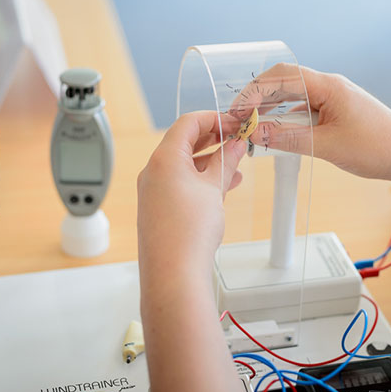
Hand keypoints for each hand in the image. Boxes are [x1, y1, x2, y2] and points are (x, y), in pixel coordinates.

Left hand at [137, 111, 245, 278]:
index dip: (215, 118)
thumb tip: (236, 144)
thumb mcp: (214, 188)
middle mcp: (153, 170)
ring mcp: (153, 190)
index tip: (236, 122)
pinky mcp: (156, 208)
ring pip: (184, 164)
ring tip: (236, 166)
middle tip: (238, 140)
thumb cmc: (189, 230)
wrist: (173, 273)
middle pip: (184, 142)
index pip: (188, 123)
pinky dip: (200, 179)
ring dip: (210, 161)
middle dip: (214, 139)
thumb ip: (227, 160)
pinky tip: (221, 187)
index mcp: (164, 158)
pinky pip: (179, 183)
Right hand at [234, 63, 390, 180]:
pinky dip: (285, 120)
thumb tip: (257, 134)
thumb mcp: (328, 146)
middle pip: (283, 82)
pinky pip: (303, 110)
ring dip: (270, 110)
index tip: (239, 111)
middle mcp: (329, 86)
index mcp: (328, 86)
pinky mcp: (335, 111)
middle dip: (257, 98)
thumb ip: (288, 138)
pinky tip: (275, 134)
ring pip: (292, 97)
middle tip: (238, 119)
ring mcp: (332, 98)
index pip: (281, 76)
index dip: (255, 90)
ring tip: (252, 128)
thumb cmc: (378, 147)